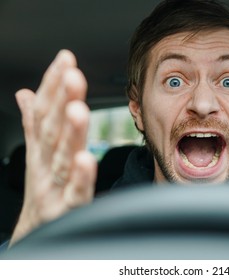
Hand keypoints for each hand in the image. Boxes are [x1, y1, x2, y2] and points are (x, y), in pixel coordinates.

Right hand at [10, 50, 96, 245]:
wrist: (37, 236)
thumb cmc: (42, 191)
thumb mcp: (38, 156)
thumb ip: (33, 125)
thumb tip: (25, 93)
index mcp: (42, 151)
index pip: (45, 113)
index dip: (53, 86)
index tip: (65, 59)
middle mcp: (45, 166)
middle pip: (52, 131)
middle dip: (61, 101)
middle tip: (71, 75)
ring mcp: (54, 188)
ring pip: (62, 158)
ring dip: (69, 133)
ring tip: (77, 108)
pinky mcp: (67, 211)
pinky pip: (75, 194)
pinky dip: (80, 177)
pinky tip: (86, 159)